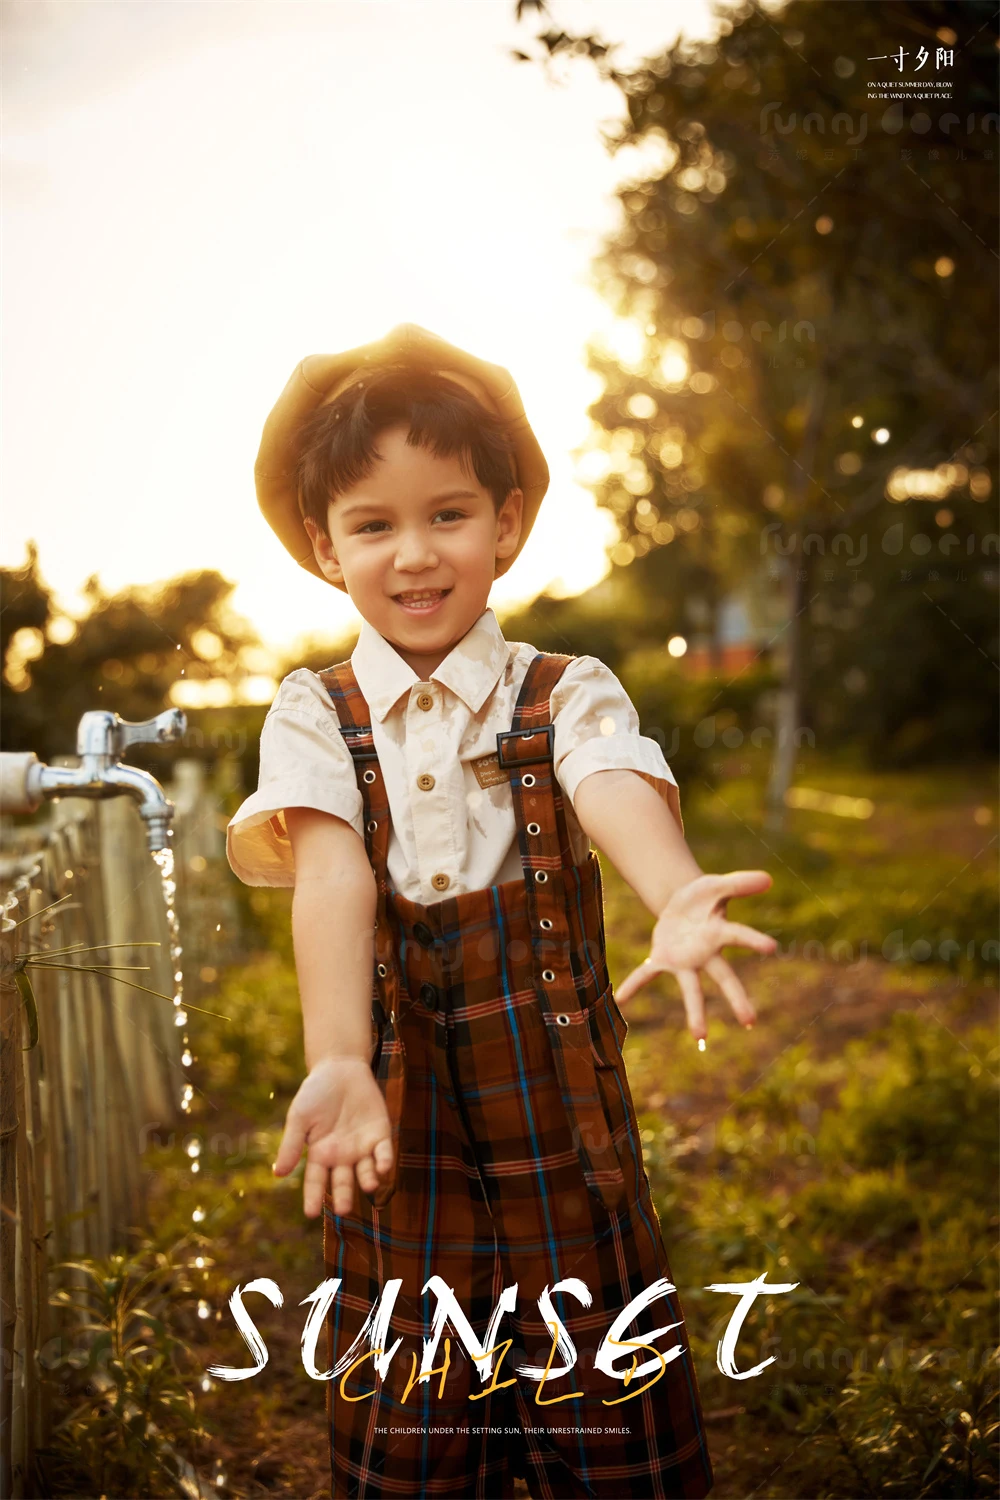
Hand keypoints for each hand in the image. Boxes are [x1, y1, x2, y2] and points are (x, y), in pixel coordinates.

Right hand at [272, 1055, 394, 1217]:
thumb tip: (278, 1174)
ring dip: (368, 1180)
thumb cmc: (316, 1093)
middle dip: (344, 1196)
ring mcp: (362, 1147)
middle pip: (342, 1182)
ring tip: (368, 1185)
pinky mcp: (380, 1134)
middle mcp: (341, 1156)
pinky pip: (384, 1152)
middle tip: (344, 1210)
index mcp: (319, 1154)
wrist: (340, 1068)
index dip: (313, 1198)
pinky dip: (385, 1160)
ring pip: (366, 1171)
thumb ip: (291, 1144)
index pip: (315, 1182)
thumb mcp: (299, 1117)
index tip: (310, 1214)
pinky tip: (384, 1167)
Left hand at [616, 870, 777, 1042]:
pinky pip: (647, 974)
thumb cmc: (704, 896)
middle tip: (750, 1021)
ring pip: (692, 989)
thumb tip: (768, 879)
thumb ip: (740, 882)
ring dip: (695, 1013)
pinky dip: (634, 985)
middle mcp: (706, 953)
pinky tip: (620, 999)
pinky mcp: (663, 958)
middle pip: (724, 977)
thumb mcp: (718, 884)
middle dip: (737, 999)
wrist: (680, 902)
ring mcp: (685, 960)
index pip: (740, 936)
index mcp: (720, 932)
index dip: (754, 940)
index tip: (772, 947)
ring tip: (699, 1037)